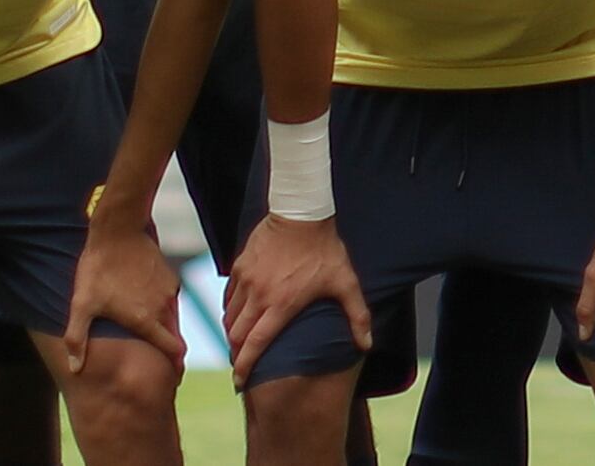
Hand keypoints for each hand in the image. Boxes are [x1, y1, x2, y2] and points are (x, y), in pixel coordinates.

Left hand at [59, 212, 188, 378]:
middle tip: (163, 366)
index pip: (173, 351)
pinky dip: (163, 309)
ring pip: (173, 318)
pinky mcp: (169, 276)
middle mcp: (163, 308)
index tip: (173, 378)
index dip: (175, 368)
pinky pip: (170, 300)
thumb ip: (77, 340)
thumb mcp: (82, 305)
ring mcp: (168, 291)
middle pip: (175, 338)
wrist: (118, 230)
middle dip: (172, 354)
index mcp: (146, 320)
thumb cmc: (98, 269)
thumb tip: (74, 369)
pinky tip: (145, 306)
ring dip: (166, 330)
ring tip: (151, 335)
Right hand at [219, 214, 368, 386]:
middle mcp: (259, 295)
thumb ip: (357, 315)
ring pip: (229, 317)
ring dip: (232, 334)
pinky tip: (237, 317)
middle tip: (240, 366)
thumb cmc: (325, 249)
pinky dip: (229, 312)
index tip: (239, 382)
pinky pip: (228, 297)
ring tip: (238, 345)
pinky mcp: (239, 266)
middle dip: (236, 355)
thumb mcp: (345, 282)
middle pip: (237, 335)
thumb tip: (366, 345)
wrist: (301, 212)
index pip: (255, 344)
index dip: (245, 367)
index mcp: (281, 304)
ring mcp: (246, 280)